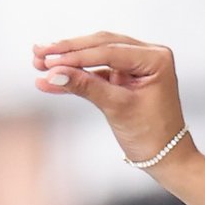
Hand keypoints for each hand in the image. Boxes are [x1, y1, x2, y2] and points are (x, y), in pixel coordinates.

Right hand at [33, 30, 192, 169]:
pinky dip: (76, 74)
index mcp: (156, 58)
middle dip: (68, 51)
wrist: (166, 159)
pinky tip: (52, 78)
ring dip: (68, 60)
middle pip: (100, 45)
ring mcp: (136, 63)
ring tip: (38, 61)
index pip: (109, 51)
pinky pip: (97, 70)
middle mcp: (149, 54)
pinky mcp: (125, 75)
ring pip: (96, 54)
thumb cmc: (151, 136)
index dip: (76, 56)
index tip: (48, 61)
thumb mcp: (117, 108)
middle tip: (37, 53)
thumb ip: (86, 87)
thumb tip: (52, 73)